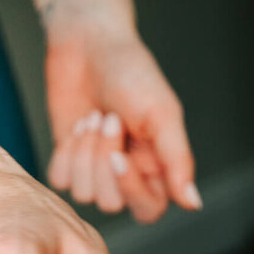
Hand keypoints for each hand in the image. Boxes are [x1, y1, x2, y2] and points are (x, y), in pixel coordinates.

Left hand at [44, 30, 199, 222]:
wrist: (88, 43)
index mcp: (158, 169)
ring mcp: (96, 171)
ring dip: (84, 150)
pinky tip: (77, 125)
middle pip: (111, 202)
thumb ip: (179, 160)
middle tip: (109, 117)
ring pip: (83, 193)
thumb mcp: (162, 114)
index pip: (149, 209)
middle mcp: (128, 176)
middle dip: (102, 158)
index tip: (118, 155)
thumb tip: (193, 204)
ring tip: (95, 115)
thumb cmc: (132, 73)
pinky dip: (65, 152)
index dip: (130, 188)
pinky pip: (60, 180)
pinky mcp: (68, 160)